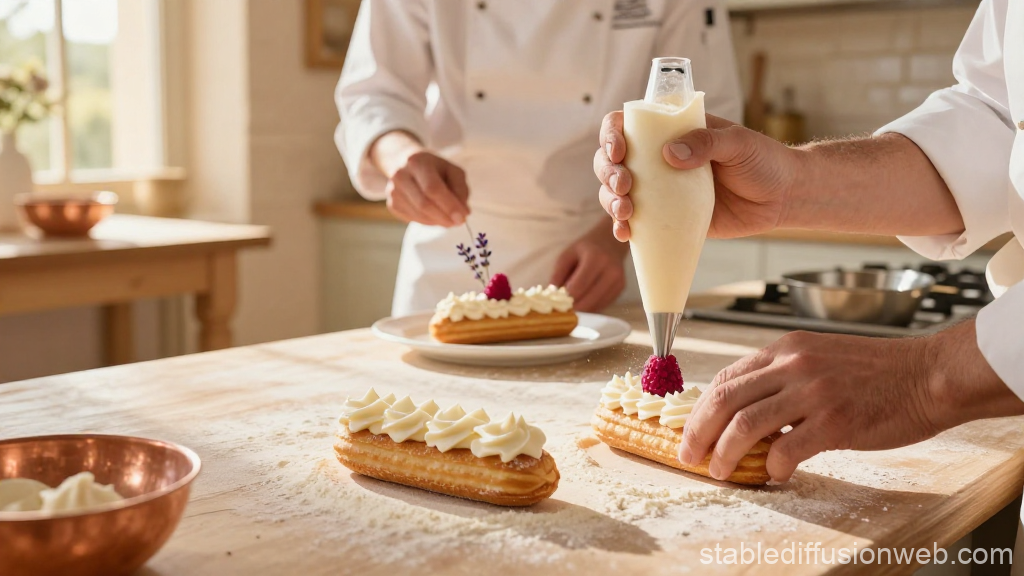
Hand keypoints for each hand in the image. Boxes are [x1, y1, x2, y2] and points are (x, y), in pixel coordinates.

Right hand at [371, 131, 469, 226]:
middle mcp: (400, 175)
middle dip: (444, 217)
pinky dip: (429, 221)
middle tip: (458, 222)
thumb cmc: (434, 168)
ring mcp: (393, 191)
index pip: (432, 188)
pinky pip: (414, 219)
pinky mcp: (392, 205)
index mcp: (417, 162)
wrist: (405, 163)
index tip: (462, 218)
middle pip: (423, 204)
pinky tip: (435, 214)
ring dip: (438, 221)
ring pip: (419, 215)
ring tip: (449, 217)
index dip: (448, 205)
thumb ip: (460, 189)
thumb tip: (463, 212)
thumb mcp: (452, 170)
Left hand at [549, 222, 628, 311]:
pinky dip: (591, 307)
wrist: (610, 242)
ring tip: (571, 305)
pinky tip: (583, 301)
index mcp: (595, 259)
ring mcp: (618, 281)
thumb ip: (558, 274)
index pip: (579, 287)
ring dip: (582, 309)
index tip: (556, 303)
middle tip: (562, 309)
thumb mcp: (567, 255)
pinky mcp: (621, 288)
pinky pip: (603, 305)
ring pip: (596, 306)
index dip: (566, 298)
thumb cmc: (585, 249)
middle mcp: (610, 271)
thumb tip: (551, 295)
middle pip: (589, 300)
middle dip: (573, 308)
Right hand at [594, 111, 798, 240]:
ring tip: (624, 212)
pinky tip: (625, 233)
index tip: (618, 150)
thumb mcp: (738, 143)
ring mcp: (660, 189)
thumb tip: (670, 154)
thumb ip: (706, 143)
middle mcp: (658, 158)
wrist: (783, 198)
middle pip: (613, 160)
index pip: (628, 124)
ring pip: (617, 191)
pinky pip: (636, 222)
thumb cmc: (764, 161)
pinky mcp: (667, 218)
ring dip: (610, 201)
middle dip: (608, 172)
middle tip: (624, 185)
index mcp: (672, 131)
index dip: (611, 134)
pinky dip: (623, 227)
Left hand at [678, 320, 1022, 482]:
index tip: (691, 432)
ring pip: (746, 425)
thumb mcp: (819, 357)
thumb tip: (745, 412)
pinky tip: (774, 474)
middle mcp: (794, 364)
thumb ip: (782, 378)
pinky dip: (772, 467)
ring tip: (721, 471)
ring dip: (726, 453)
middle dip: (699, 432)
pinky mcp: (836, 421)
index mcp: (786, 348)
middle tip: (690, 456)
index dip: (701, 409)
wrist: (928, 375)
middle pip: (725, 400)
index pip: (726, 378)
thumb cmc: (876, 372)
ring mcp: (814, 392)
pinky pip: (786, 449)